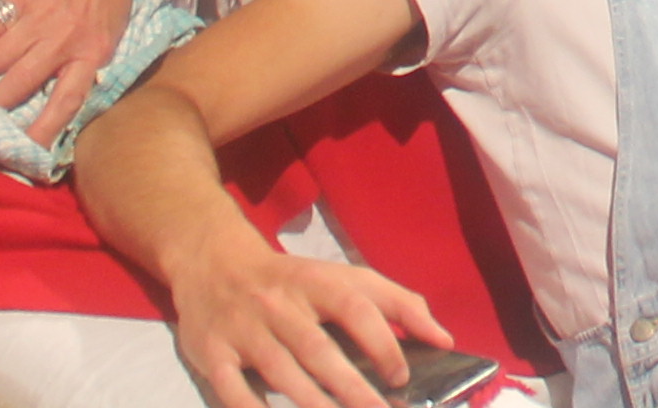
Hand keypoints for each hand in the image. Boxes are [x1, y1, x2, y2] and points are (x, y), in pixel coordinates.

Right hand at [162, 231, 452, 407]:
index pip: (355, 307)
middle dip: (351, 387)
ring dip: (314, 404)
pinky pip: (234, 391)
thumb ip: (397, 303)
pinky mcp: (213, 354)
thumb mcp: (344, 277)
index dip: (381, 342)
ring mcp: (245, 330)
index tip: (400, 376)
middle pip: (318, 349)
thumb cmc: (293, 281)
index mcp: (317, 282)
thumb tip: (444, 340)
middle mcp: (279, 304)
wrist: (213, 263)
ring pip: (282, 372)